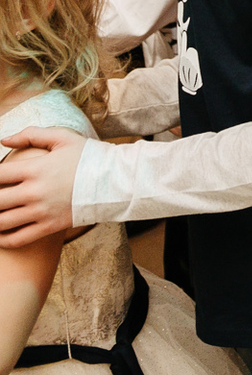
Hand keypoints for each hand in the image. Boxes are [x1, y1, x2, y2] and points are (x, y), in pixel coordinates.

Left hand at [0, 128, 84, 245]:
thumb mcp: (63, 138)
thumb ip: (31, 134)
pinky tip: (1, 234)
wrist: (116, 181)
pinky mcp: (50, 226)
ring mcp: (41, 212)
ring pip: (1, 222)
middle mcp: (34, 192)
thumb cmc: (89, 157)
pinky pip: (18, 239)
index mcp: (35, 169)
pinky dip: (4, 240)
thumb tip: (3, 140)